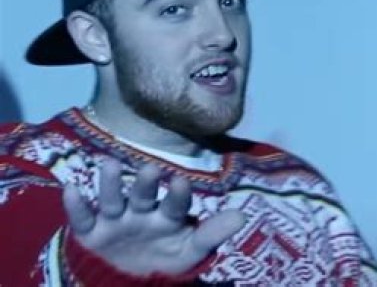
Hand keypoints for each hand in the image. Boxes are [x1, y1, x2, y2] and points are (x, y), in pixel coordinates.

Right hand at [62, 159, 244, 275]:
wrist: (130, 278)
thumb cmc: (166, 258)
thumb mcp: (190, 251)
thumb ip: (212, 234)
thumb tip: (242, 215)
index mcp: (168, 215)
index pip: (176, 203)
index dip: (178, 195)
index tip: (182, 182)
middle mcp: (142, 210)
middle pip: (144, 194)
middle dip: (146, 183)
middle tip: (151, 169)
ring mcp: (116, 219)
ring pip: (113, 198)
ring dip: (111, 183)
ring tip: (109, 164)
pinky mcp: (91, 231)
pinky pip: (83, 217)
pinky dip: (77, 205)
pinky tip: (71, 189)